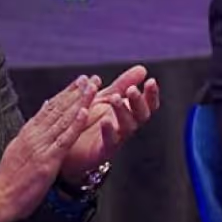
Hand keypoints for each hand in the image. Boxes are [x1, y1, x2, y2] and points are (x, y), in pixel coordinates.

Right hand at [0, 77, 99, 221]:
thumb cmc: (11, 179)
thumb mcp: (18, 150)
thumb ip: (30, 133)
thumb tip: (40, 114)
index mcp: (27, 133)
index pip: (48, 108)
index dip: (65, 94)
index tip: (78, 82)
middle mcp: (34, 135)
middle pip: (57, 109)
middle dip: (75, 92)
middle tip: (90, 78)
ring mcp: (41, 146)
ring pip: (63, 119)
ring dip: (79, 101)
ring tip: (92, 87)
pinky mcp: (47, 160)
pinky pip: (64, 139)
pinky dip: (75, 124)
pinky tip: (85, 111)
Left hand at [61, 65, 160, 184]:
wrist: (69, 147)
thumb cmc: (89, 120)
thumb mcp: (106, 98)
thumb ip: (123, 84)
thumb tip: (142, 69)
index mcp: (129, 112)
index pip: (147, 104)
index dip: (151, 94)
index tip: (151, 81)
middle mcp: (126, 126)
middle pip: (141, 115)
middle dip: (138, 102)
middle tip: (132, 90)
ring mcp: (117, 139)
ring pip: (127, 127)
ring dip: (123, 112)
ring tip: (116, 98)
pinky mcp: (103, 151)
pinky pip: (110, 142)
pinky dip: (109, 131)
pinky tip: (105, 120)